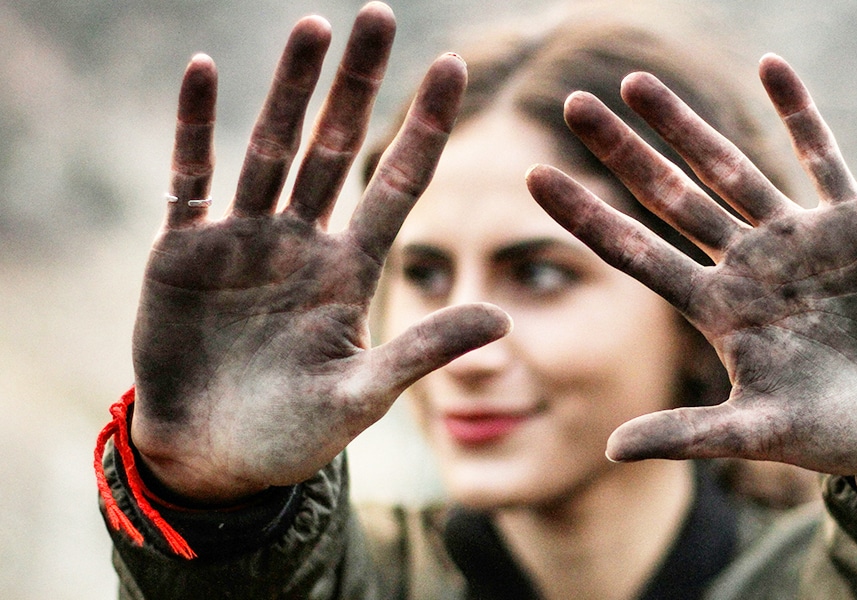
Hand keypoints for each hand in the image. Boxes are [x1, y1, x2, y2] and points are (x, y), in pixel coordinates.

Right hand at [131, 3, 508, 502]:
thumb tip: (505, 317)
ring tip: (312, 26)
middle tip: (379, 15)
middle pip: (336, 145)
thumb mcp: (364, 395)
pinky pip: (191, 178)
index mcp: (350, 269)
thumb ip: (424, 351)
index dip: (424, 127)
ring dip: (289, 89)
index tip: (452, 66)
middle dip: (357, 84)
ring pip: (272, 148)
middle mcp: (303, 241)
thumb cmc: (293, 433)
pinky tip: (204, 72)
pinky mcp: (184, 251)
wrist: (212, 459)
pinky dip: (195, 128)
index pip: (399, 183)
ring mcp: (244, 240)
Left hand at [526, 54, 856, 474]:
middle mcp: (747, 265)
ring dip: (686, 125)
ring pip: (730, 167)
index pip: (636, 253)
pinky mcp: (854, 222)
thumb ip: (690, 435)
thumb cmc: (841, 430)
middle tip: (572, 104)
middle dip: (623, 152)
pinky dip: (799, 113)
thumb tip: (607, 450)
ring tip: (637, 83)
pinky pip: (821, 156)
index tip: (534, 178)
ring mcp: (798, 238)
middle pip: (670, 197)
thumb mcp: (761, 433)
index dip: (587, 217)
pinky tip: (771, 66)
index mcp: (718, 311)